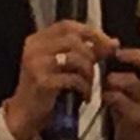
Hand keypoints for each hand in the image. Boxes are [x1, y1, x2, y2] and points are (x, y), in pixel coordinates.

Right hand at [2, 21, 118, 139]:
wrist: (25, 114)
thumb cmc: (46, 88)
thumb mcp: (63, 66)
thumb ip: (86, 51)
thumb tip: (113, 43)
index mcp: (37, 40)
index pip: (67, 26)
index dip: (90, 32)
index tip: (108, 43)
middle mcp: (34, 48)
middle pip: (72, 40)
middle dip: (91, 54)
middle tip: (97, 68)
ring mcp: (36, 64)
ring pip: (74, 58)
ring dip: (89, 72)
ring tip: (89, 84)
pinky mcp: (42, 82)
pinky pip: (72, 78)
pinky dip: (84, 87)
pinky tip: (85, 96)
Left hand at [103, 20, 139, 139]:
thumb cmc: (132, 111)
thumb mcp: (130, 89)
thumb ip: (121, 71)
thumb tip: (106, 48)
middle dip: (138, 56)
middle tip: (119, 53)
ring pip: (138, 86)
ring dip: (118, 79)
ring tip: (105, 81)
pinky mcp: (137, 121)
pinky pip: (127, 106)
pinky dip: (113, 98)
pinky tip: (104, 98)